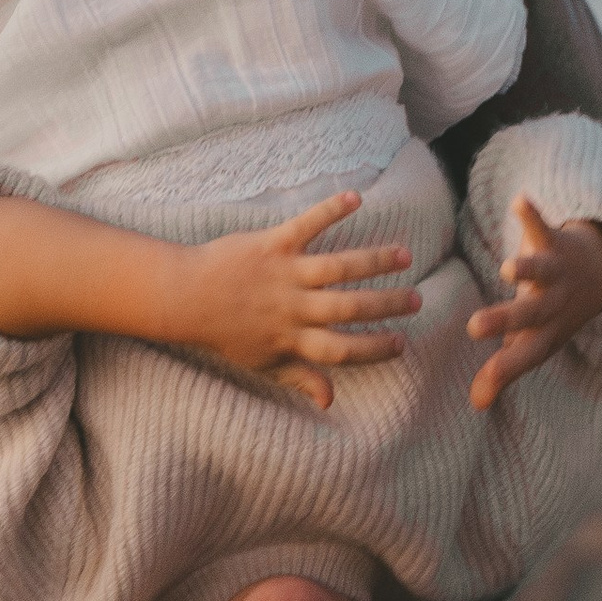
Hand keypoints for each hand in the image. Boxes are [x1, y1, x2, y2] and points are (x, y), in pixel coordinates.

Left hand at [173, 193, 423, 410]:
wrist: (184, 296)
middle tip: (416, 300)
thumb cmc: (225, 333)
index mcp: (291, 339)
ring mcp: (284, 274)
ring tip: (404, 256)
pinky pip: (306, 225)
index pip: (341, 350)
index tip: (401, 343)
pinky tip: (356, 198)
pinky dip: (330, 210)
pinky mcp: (272, 244)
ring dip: (374, 261)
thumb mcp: (261, 363)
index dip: (373, 349)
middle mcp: (293, 308)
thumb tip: (331, 402)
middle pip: (348, 308)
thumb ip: (299, 378)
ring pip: (338, 268)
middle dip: (386, 305)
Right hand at [466, 200, 601, 408]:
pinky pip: (544, 228)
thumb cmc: (553, 315)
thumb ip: (505, 371)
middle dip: (505, 321)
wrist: (599, 273)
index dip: (503, 373)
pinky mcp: (555, 243)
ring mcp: (555, 273)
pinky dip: (533, 215)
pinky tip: (520, 201)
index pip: (524, 356)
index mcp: (545, 333)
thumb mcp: (533, 343)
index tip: (478, 394)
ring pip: (541, 272)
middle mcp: (552, 305)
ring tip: (509, 268)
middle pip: (529, 315)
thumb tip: (475, 404)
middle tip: (475, 326)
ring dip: (527, 270)